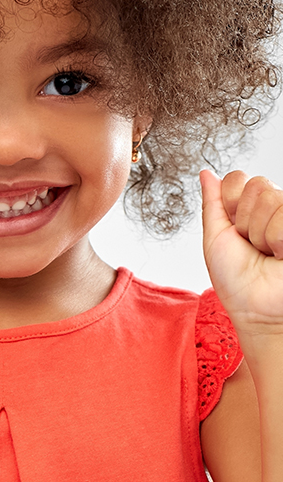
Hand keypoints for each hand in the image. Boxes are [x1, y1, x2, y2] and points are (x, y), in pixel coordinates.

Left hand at [201, 169, 282, 330]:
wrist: (253, 308)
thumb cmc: (235, 278)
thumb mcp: (215, 236)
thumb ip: (212, 203)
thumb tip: (206, 174)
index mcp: (250, 207)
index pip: (239, 177)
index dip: (229, 203)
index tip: (232, 230)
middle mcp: (275, 207)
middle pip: (256, 185)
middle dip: (244, 220)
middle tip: (251, 244)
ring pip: (271, 200)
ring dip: (261, 233)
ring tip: (266, 252)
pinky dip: (277, 240)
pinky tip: (280, 254)